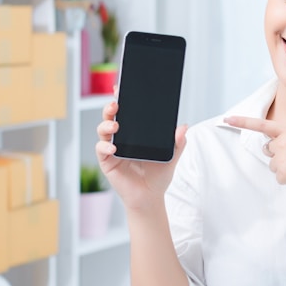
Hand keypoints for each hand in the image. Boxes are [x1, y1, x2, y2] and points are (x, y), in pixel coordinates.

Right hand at [95, 99, 186, 213]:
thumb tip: (184, 126)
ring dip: (106, 124)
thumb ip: (178, 142)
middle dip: (110, 107)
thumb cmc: (158, 175)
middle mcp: (122, 137)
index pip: (127, 112)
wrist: (150, 196)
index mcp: (135, 132)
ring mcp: (112, 148)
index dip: (122, 99)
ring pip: (103, 129)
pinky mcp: (107, 160)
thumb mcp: (172, 156)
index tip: (120, 88)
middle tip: (115, 103)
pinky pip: (101, 149)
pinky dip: (105, 146)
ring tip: (115, 125)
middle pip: (111, 116)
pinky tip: (114, 148)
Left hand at [224, 79, 285, 190]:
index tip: (227, 119)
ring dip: (284, 165)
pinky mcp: (283, 175)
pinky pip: (279, 176)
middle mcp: (281, 143)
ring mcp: (281, 159)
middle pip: (268, 148)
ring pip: (273, 163)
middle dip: (278, 151)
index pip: (261, 125)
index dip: (242, 122)